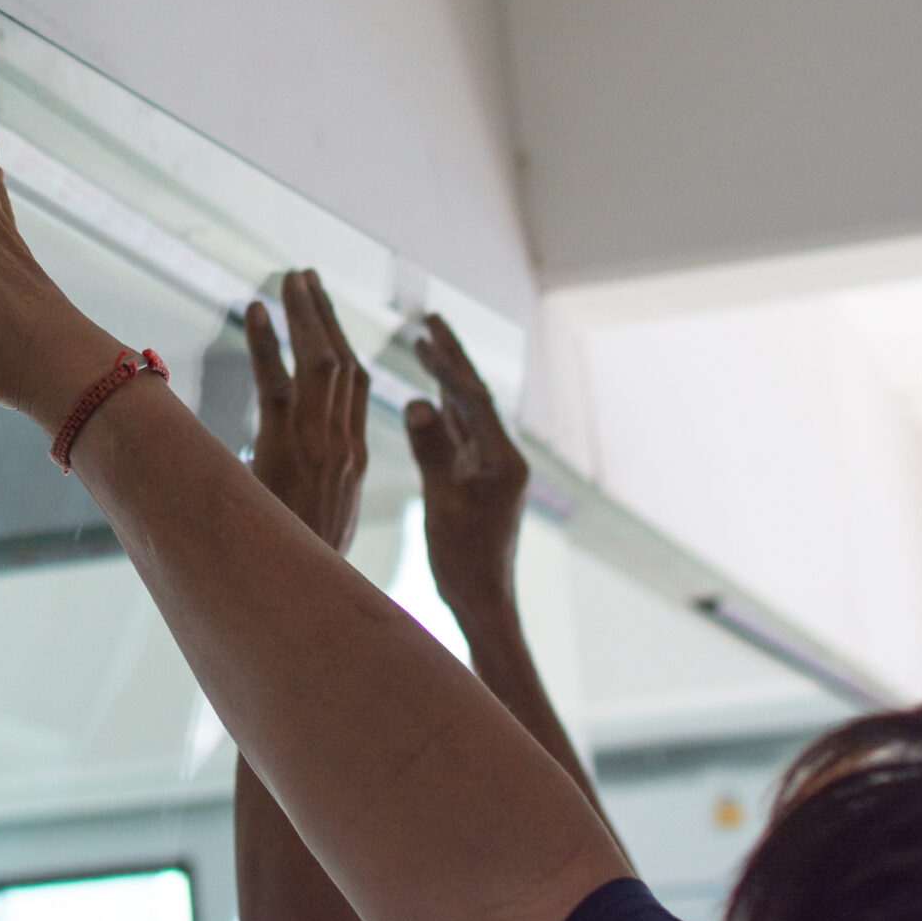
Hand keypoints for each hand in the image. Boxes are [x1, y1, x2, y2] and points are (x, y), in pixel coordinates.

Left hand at [243, 270, 369, 552]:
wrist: (301, 605)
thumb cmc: (301, 568)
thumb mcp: (315, 524)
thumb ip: (305, 492)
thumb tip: (275, 477)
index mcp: (354, 459)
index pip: (356, 387)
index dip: (342, 343)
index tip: (325, 314)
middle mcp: (345, 444)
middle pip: (343, 362)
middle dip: (325, 314)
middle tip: (305, 276)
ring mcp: (320, 444)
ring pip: (320, 361)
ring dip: (304, 313)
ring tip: (288, 277)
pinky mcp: (287, 448)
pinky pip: (278, 382)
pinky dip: (268, 342)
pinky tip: (254, 309)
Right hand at [404, 314, 527, 619]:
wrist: (482, 600)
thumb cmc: (464, 560)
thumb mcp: (443, 504)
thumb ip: (432, 452)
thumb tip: (418, 399)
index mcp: (503, 462)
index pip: (473, 400)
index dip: (448, 366)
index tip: (423, 334)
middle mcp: (503, 458)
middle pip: (475, 396)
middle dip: (453, 358)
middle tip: (431, 320)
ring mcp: (492, 468)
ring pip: (467, 412)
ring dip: (447, 378)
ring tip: (425, 343)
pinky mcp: (479, 479)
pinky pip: (461, 432)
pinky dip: (444, 408)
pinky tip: (428, 392)